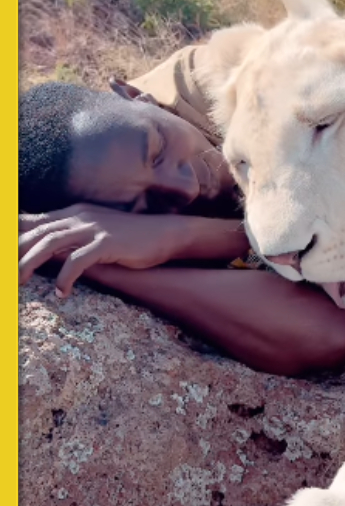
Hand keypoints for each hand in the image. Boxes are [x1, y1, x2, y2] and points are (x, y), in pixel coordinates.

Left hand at [19, 204, 177, 295]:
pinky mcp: (107, 243)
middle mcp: (79, 216)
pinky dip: (65, 277)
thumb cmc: (131, 238)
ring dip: (28, 263)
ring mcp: (93, 228)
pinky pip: (77, 260)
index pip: (32, 220)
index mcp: (74, 212)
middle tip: (6, 273)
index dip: (14, 234)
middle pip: (35, 232)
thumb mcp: (96, 231)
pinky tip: (61, 293)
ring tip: (18, 282)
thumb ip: (71, 237)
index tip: (6, 252)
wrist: (166, 234)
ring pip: (49, 243)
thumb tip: (45, 250)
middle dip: (14, 251)